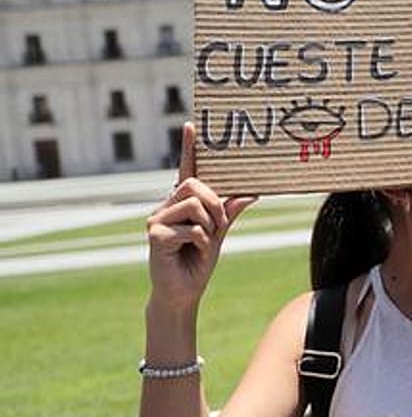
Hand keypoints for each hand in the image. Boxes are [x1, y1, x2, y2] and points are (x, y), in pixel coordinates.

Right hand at [146, 124, 255, 309]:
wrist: (183, 292)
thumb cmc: (198, 261)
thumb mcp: (219, 233)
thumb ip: (230, 212)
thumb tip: (252, 193)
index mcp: (182, 203)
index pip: (186, 170)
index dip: (188, 147)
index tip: (192, 124)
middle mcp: (166, 206)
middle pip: (194, 184)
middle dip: (215, 204)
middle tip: (217, 226)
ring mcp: (157, 219)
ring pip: (195, 205)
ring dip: (209, 226)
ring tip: (202, 242)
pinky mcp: (155, 235)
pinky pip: (192, 229)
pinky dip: (201, 242)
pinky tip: (191, 252)